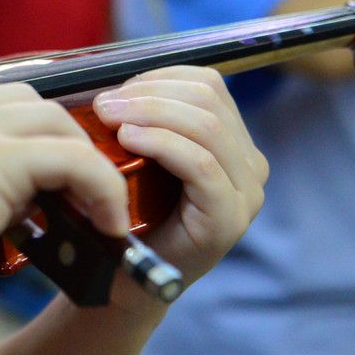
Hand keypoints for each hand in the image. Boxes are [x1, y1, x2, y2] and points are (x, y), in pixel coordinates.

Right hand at [0, 48, 129, 305]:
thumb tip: (4, 209)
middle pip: (23, 97)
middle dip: (48, 133)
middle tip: (64, 178)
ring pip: (55, 121)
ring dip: (80, 159)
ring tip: (93, 203)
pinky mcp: (5, 158)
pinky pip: (77, 162)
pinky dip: (102, 189)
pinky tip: (108, 221)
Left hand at [90, 67, 265, 304]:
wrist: (125, 277)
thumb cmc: (128, 211)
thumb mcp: (140, 152)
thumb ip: (144, 114)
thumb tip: (114, 80)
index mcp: (233, 140)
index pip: (207, 84)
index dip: (159, 77)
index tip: (115, 89)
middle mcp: (250, 164)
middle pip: (208, 99)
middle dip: (149, 93)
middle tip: (104, 105)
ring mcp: (246, 193)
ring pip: (206, 126)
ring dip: (151, 113)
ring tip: (110, 119)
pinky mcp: (229, 218)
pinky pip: (201, 165)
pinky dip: (162, 144)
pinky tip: (129, 140)